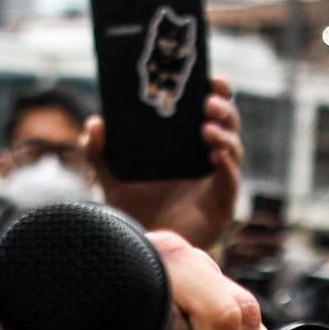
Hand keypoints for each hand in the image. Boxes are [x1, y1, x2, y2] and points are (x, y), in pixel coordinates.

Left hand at [90, 78, 245, 251]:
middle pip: (227, 124)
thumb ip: (98, 151)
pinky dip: (226, 164)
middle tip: (208, 99)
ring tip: (206, 126)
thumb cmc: (134, 214)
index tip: (210, 76)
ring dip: (224, 134)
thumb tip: (95, 123)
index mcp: (187, 146)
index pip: (208, 111)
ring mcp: (217, 181)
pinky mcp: (222, 204)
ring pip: (233, 149)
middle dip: (223, 107)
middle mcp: (207, 159)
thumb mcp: (110, 178)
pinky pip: (230, 179)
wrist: (144, 253)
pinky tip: (215, 154)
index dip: (215, 91)